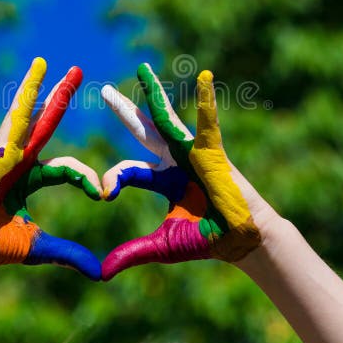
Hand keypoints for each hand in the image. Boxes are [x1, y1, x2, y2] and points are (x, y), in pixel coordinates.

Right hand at [0, 57, 102, 279]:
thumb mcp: (37, 246)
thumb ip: (68, 253)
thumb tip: (99, 272)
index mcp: (30, 175)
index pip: (66, 166)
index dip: (86, 176)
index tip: (102, 193)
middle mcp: (16, 160)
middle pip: (43, 122)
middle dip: (60, 96)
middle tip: (76, 69)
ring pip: (18, 118)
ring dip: (30, 91)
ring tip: (42, 65)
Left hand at [99, 63, 277, 280]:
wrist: (240, 241)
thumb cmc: (206, 239)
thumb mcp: (162, 245)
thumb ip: (132, 253)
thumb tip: (102, 272)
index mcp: (161, 179)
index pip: (128, 170)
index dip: (113, 178)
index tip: (104, 193)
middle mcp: (173, 160)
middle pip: (142, 130)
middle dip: (124, 110)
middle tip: (105, 90)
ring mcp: (191, 153)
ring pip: (168, 118)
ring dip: (154, 94)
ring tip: (142, 69)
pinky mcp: (212, 151)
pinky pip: (207, 122)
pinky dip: (206, 101)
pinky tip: (203, 77)